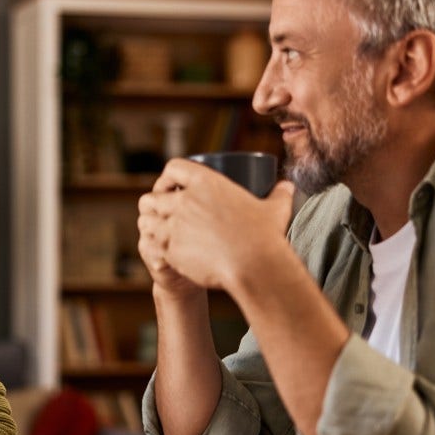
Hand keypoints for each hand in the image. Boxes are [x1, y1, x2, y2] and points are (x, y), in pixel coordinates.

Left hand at [139, 158, 294, 291]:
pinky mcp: (171, 249)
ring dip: (149, 225)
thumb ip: (280, 195)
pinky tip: (161, 252)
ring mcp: (174, 225)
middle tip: (161, 213)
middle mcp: (184, 201)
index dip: (168, 177)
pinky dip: (154, 247)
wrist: (254, 267)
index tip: (170, 186)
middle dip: (153, 204)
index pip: (173, 167)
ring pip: (146, 220)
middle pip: (152, 197)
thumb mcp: (275, 210)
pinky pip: (152, 244)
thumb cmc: (265, 237)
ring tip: (157, 231)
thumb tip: (288, 186)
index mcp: (205, 183)